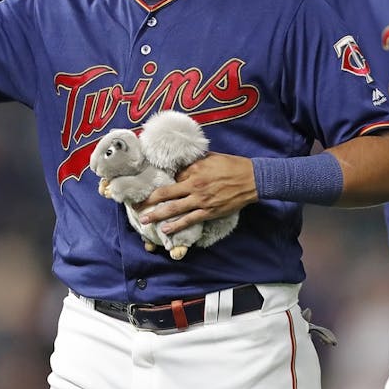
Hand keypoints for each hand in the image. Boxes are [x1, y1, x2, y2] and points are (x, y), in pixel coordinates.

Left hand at [138, 153, 256, 234]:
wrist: (252, 179)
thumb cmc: (232, 166)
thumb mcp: (211, 158)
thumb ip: (194, 163)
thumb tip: (181, 167)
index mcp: (194, 172)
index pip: (172, 179)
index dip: (160, 184)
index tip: (147, 188)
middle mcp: (194, 187)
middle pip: (166, 194)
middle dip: (149, 201)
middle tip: (136, 206)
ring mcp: (201, 201)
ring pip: (174, 209)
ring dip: (157, 215)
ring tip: (145, 220)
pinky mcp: (209, 212)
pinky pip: (189, 220)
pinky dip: (176, 225)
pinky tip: (166, 230)